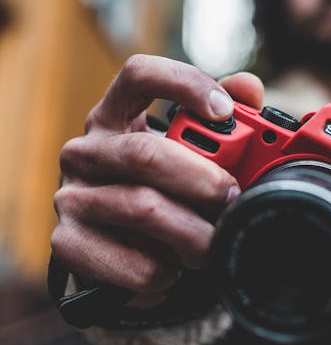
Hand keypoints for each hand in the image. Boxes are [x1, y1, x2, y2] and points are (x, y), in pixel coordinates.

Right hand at [51, 54, 263, 297]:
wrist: (116, 253)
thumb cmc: (160, 190)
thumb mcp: (187, 152)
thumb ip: (220, 120)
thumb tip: (248, 87)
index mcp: (115, 114)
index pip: (139, 74)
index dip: (183, 85)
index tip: (224, 112)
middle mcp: (85, 150)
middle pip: (145, 152)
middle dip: (201, 178)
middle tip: (232, 196)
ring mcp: (71, 196)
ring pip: (142, 208)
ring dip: (192, 231)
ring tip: (214, 242)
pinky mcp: (68, 243)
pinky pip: (131, 261)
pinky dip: (165, 270)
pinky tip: (175, 269)